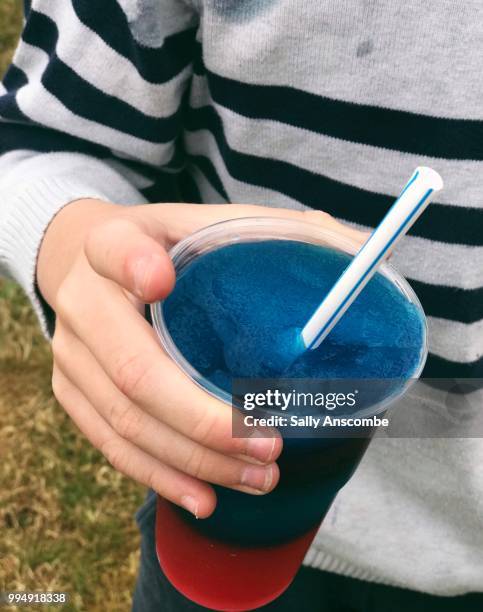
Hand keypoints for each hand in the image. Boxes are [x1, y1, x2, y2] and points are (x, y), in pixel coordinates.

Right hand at [38, 199, 367, 517]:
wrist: (86, 267)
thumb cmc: (162, 247)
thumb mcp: (203, 224)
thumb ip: (272, 231)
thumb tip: (357, 252)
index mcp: (113, 243)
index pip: (114, 248)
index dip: (134, 265)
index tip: (164, 281)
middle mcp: (82, 303)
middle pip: (135, 372)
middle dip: (204, 420)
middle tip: (269, 446)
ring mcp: (72, 356)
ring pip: (128, 423)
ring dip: (195, 460)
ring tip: (257, 477)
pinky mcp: (71, 393)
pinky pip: (112, 446)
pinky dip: (160, 475)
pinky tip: (204, 497)